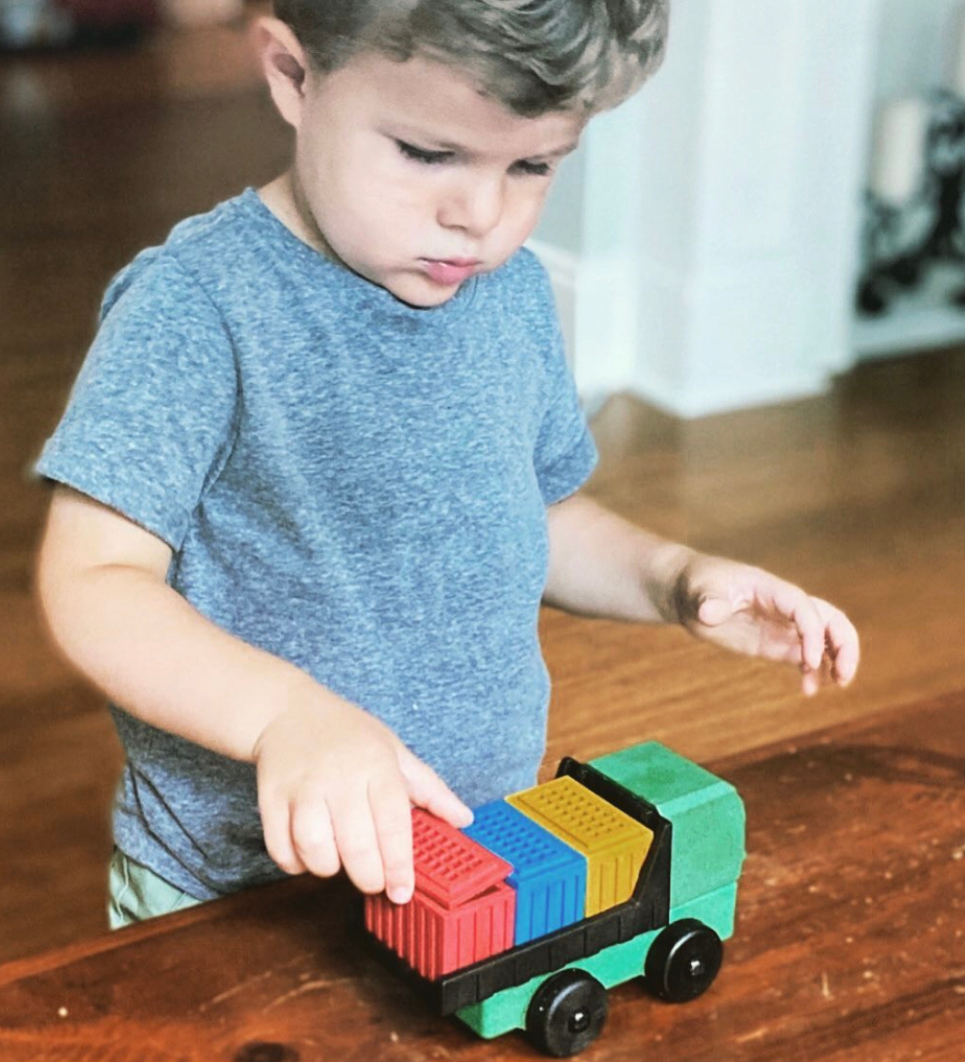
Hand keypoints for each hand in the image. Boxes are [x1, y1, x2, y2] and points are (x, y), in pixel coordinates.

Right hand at [253, 693, 471, 902]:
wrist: (287, 711)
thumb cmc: (347, 734)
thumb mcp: (395, 750)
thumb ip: (430, 789)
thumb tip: (463, 819)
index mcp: (375, 765)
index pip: (393, 823)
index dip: (400, 864)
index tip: (403, 891)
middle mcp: (338, 776)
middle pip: (355, 844)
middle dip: (369, 876)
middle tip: (375, 881)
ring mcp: (301, 787)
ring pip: (314, 849)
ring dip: (329, 868)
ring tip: (340, 862)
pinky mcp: (270, 798)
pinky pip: (281, 848)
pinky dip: (296, 864)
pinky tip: (310, 855)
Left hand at [669, 552, 859, 695]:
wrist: (690, 594)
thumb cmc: (696, 584)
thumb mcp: (698, 590)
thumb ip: (708, 600)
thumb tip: (710, 613)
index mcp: (770, 589)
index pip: (803, 607)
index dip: (812, 632)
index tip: (809, 661)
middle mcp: (784, 607)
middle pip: (829, 618)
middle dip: (844, 644)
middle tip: (843, 675)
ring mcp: (782, 626)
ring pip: (825, 638)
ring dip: (837, 659)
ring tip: (835, 684)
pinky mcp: (775, 643)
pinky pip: (804, 657)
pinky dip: (813, 673)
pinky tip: (808, 689)